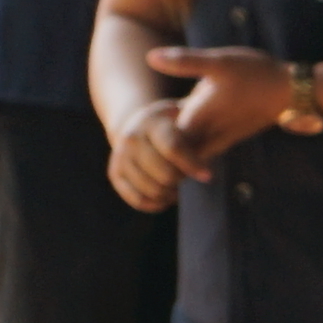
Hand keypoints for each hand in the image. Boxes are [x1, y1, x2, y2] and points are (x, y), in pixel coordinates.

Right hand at [100, 97, 205, 213]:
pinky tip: (167, 197)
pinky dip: (156, 204)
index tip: (208, 176)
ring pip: (152, 190)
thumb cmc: (172, 124)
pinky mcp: (115, 174)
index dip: (192, 165)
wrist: (137, 124)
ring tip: (179, 188)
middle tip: (188, 177)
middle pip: (164, 174)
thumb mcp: (184, 118)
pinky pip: (138, 200)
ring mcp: (120, 157)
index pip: (173, 148)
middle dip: (182, 180)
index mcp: (151, 122)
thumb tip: (206, 165)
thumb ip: (197, 135)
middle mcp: (131, 139)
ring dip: (171, 194)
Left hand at [139, 44, 294, 164]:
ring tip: (152, 138)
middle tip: (136, 142)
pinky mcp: (227, 138)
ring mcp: (218, 140)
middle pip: (172, 159)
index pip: (163, 145)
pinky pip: (199, 153)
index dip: (145, 144)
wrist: (291, 91)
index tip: (133, 134)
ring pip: (186, 158)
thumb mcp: (219, 61)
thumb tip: (151, 57)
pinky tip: (177, 132)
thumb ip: (185, 61)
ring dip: (169, 154)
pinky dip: (185, 150)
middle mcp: (207, 136)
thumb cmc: (256, 73)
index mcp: (199, 119)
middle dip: (152, 155)